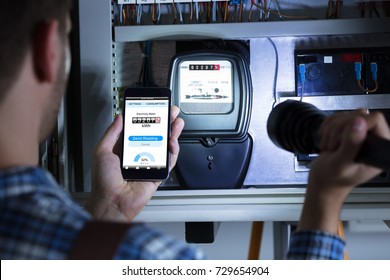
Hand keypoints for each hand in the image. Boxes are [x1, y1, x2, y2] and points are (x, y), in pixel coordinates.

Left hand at [85, 106, 183, 221]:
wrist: (112, 201)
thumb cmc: (103, 181)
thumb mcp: (102, 151)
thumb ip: (111, 133)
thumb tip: (119, 117)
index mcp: (124, 148)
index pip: (139, 128)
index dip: (147, 117)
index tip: (153, 108)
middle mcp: (139, 154)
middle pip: (156, 134)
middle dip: (164, 122)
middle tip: (171, 112)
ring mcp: (150, 163)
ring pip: (165, 145)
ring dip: (172, 133)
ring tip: (176, 123)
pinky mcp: (158, 173)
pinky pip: (169, 160)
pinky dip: (173, 150)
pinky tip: (172, 141)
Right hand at [298, 110, 389, 232]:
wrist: (323, 182)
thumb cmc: (332, 179)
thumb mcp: (341, 164)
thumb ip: (351, 145)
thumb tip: (359, 122)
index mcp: (380, 149)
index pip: (375, 120)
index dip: (355, 126)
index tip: (342, 141)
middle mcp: (374, 139)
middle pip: (359, 114)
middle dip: (340, 128)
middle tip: (333, 146)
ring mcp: (362, 133)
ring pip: (348, 114)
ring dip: (332, 129)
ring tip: (330, 146)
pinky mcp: (350, 130)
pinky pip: (338, 116)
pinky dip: (328, 126)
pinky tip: (327, 140)